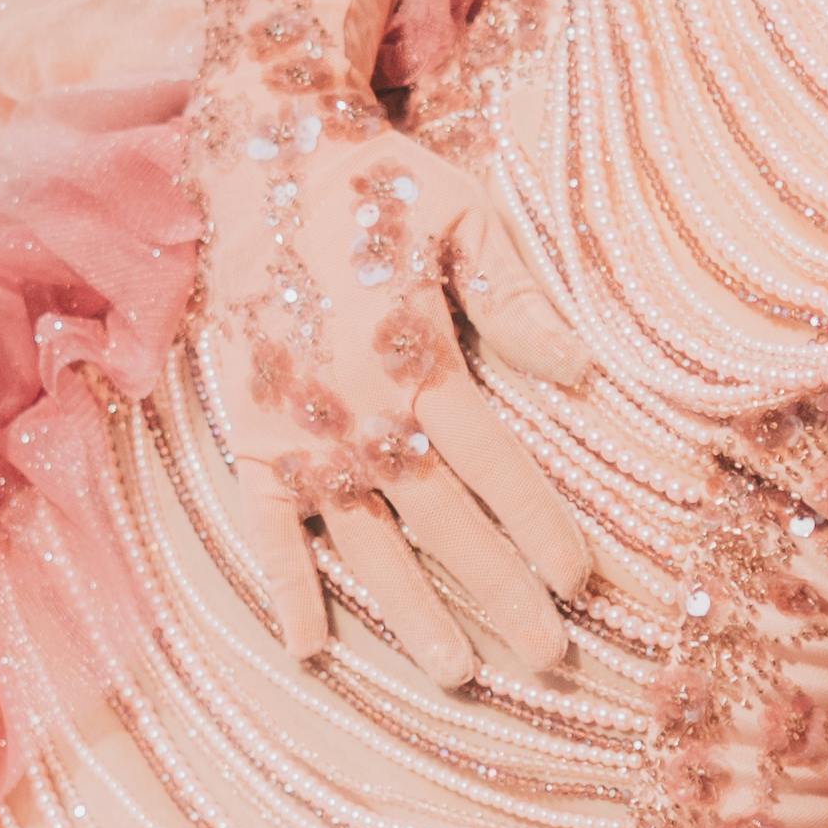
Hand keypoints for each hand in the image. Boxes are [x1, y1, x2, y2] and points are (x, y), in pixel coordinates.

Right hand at [192, 97, 596, 683]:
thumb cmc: (377, 185)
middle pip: (441, 522)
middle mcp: (356, 411)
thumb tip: (582, 372)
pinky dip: (284, 587)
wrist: (258, 154)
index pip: (495, 468)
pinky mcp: (245, 432)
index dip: (540, 529)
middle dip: (497, 592)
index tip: (582, 583)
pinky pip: (263, 525)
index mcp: (417, 360)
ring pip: (362, 542)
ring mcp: (295, 431)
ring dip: (408, 611)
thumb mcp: (463, 221)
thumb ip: (515, 302)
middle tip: (547, 656)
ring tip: (454, 673)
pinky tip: (311, 648)